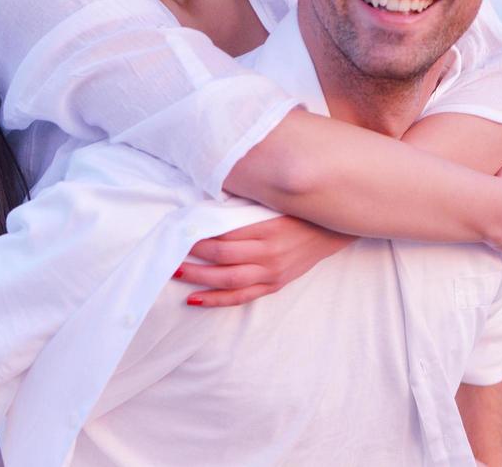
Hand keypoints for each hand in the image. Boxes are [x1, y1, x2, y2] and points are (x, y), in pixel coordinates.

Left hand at [175, 215, 355, 306]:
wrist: (330, 231)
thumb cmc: (298, 211)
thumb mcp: (274, 203)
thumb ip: (245, 206)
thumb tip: (209, 202)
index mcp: (268, 230)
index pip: (225, 236)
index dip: (200, 237)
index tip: (181, 232)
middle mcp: (269, 255)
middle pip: (223, 260)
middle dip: (194, 259)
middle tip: (172, 255)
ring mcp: (272, 273)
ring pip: (229, 281)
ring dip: (200, 279)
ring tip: (177, 274)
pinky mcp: (274, 285)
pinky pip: (241, 297)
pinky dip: (217, 299)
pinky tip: (196, 298)